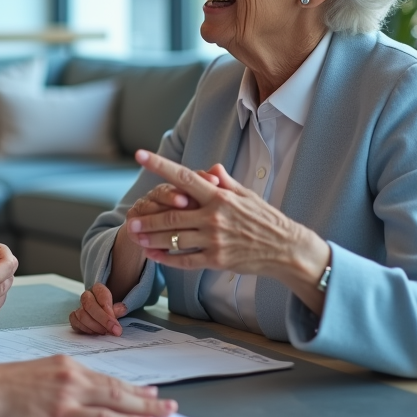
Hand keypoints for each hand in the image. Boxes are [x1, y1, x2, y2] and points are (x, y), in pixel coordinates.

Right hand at [0, 356, 176, 416]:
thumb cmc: (4, 387)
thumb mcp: (40, 375)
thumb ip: (65, 384)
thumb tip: (87, 400)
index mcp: (67, 364)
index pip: (107, 378)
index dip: (131, 387)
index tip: (148, 392)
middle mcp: (74, 375)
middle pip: (118, 388)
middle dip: (146, 398)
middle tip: (169, 404)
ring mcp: (71, 393)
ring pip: (117, 402)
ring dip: (145, 409)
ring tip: (165, 414)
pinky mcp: (64, 413)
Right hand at [69, 283, 127, 335]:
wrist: (104, 314)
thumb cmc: (112, 310)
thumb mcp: (118, 307)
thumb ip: (119, 309)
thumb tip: (122, 309)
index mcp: (98, 289)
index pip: (101, 294)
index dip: (108, 309)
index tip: (116, 322)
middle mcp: (87, 296)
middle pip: (89, 305)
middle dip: (103, 319)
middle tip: (114, 331)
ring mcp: (79, 307)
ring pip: (81, 315)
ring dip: (95, 326)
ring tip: (105, 332)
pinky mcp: (74, 318)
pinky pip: (75, 322)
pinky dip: (85, 329)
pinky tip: (94, 333)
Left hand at [128, 151, 330, 312]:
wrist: (286, 249)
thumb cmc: (266, 219)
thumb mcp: (247, 195)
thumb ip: (224, 182)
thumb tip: (210, 170)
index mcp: (219, 196)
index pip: (184, 176)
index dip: (160, 165)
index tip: (140, 156)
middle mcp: (214, 216)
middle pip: (171, 215)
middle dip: (147, 217)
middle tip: (130, 220)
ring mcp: (215, 240)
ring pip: (174, 239)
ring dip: (151, 238)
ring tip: (135, 237)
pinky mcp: (216, 260)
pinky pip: (185, 260)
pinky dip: (166, 258)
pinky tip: (154, 256)